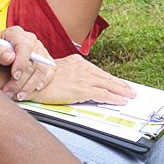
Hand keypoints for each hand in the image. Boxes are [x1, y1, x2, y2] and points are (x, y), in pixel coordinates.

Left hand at [0, 24, 57, 98]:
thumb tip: (10, 57)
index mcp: (16, 34)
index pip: (25, 47)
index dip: (21, 63)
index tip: (13, 76)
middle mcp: (31, 40)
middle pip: (34, 61)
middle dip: (22, 80)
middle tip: (9, 92)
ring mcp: (41, 50)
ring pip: (42, 69)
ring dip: (30, 85)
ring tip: (17, 96)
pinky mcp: (46, 60)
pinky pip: (50, 72)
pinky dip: (43, 82)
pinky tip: (33, 90)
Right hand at [18, 54, 132, 105]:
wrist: (31, 81)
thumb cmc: (41, 78)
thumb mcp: (58, 72)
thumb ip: (70, 75)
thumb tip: (76, 84)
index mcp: (78, 63)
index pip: (98, 72)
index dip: (110, 79)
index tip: (119, 84)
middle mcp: (83, 69)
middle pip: (106, 78)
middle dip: (120, 85)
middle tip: (131, 90)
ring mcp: (83, 79)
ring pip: (108, 85)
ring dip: (121, 91)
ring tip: (130, 96)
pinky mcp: (82, 89)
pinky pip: (103, 94)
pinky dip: (114, 98)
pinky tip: (120, 101)